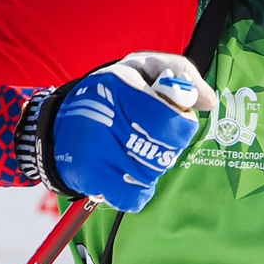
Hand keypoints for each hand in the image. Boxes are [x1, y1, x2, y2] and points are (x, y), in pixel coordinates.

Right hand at [40, 52, 208, 211]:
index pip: (177, 119)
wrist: (55, 129)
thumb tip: (208, 101)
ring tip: (129, 151)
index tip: (168, 115)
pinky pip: (136, 196)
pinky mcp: (95, 178)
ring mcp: (102, 151)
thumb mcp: (141, 67)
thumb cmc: (108, 96)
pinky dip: (136, 190)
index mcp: (123, 83)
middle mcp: (110, 116)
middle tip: (146, 135)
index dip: (180, 121)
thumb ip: (180, 73)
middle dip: (166, 143)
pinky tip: (123, 174)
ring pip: (155, 172)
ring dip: (149, 165)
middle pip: (170, 148)